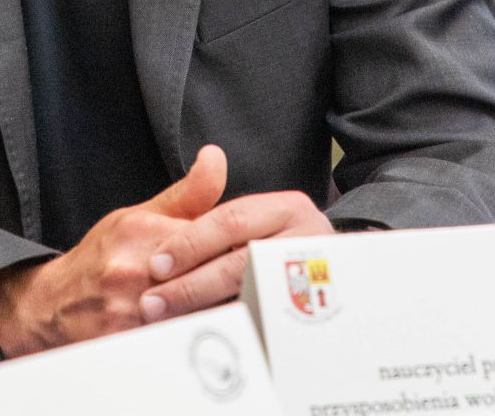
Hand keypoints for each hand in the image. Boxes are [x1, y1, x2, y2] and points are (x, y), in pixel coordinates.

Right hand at [0, 146, 329, 356]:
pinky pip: (173, 346)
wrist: (50, 305)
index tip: (276, 254)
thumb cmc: (99, 258)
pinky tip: (231, 350)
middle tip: (285, 292)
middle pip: (205, 280)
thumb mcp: (137, 215)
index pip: (206, 238)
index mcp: (143, 233)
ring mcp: (129, 311)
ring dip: (229, 319)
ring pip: (194, 317)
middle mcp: (135, 270)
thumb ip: (187, 195)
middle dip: (243, 286)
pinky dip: (200, 347)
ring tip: (268, 321)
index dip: (244, 249)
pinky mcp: (125, 343)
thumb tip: (216, 157)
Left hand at [139, 173, 330, 322]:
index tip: (156, 265)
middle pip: (241, 262)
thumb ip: (216, 196)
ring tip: (171, 326)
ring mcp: (316, 281)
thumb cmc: (275, 243)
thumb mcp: (249, 216)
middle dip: (191, 285)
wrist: (341, 279)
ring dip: (207, 314)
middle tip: (153, 304)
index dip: (189, 243)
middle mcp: (306, 239)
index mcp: (287, 208)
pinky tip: (205, 340)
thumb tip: (209, 155)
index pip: (230, 221)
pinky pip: (268, 327)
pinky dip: (234, 333)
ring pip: (253, 299)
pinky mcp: (315, 318)